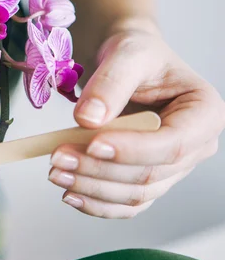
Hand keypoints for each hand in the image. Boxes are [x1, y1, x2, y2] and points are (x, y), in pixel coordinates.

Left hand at [49, 19, 224, 217]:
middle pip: (150, 175)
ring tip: (55, 172)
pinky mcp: (148, 181)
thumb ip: (110, 82)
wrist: (126, 67)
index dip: (132, 151)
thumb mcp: (127, 54)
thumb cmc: (136, 55)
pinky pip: (124, 204)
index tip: (92, 144)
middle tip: (58, 158)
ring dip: (92, 189)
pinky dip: (96, 203)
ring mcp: (172, 169)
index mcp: (204, 113)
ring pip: (134, 195)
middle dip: (100, 171)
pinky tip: (70, 193)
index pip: (172, 144)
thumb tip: (88, 119)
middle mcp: (195, 147)